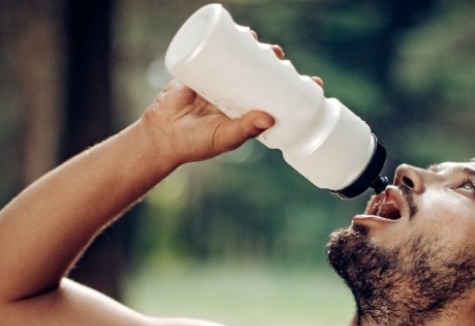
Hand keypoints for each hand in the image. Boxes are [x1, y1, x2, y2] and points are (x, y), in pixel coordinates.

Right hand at [138, 41, 322, 165]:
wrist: (160, 136)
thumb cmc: (195, 144)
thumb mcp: (224, 137)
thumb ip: (245, 129)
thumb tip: (270, 118)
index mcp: (247, 111)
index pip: (276, 96)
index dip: (293, 88)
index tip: (313, 82)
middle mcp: (236, 93)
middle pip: (260, 72)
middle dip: (273, 61)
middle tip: (281, 57)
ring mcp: (218, 80)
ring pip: (240, 59)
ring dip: (253, 47)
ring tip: (260, 42)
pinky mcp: (199, 70)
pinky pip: (214, 51)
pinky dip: (226, 40)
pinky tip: (238, 33)